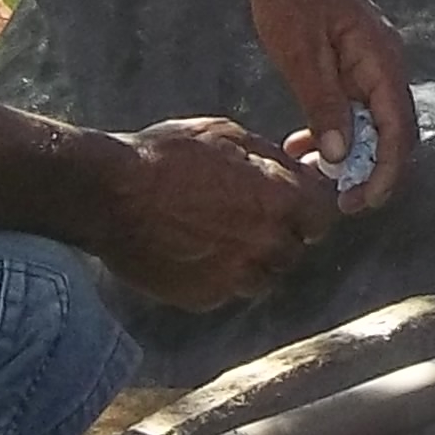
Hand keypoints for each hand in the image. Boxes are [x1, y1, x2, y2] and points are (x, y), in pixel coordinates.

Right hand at [99, 116, 338, 311]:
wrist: (110, 195)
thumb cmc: (166, 156)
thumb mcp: (228, 136)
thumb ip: (270, 159)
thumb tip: (295, 169)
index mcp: (279, 200)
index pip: (323, 215)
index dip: (308, 208)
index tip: (294, 203)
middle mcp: (266, 244)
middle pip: (294, 249)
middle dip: (278, 234)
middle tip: (245, 215)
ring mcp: (236, 276)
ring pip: (263, 276)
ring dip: (251, 259)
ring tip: (216, 233)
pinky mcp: (206, 298)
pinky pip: (227, 290)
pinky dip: (217, 275)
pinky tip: (192, 250)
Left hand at [234, 0, 418, 203]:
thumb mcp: (300, 53)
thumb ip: (323, 104)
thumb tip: (340, 157)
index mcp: (381, 58)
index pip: (398, 128)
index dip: (385, 171)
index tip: (360, 202)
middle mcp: (385, 62)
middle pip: (393, 130)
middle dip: (371, 170)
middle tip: (340, 202)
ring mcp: (369, 61)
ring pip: (372, 122)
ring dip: (350, 152)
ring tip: (315, 175)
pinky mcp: (350, 61)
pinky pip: (353, 106)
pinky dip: (335, 129)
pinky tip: (303, 143)